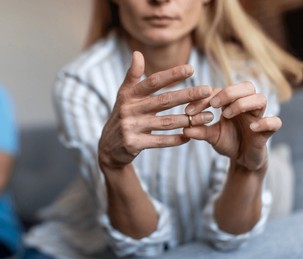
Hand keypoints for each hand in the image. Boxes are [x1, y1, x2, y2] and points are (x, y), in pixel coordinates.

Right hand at [98, 51, 213, 168]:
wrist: (108, 147)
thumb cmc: (123, 116)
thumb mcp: (124, 96)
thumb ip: (133, 76)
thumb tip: (137, 53)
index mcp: (128, 95)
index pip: (153, 82)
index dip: (172, 75)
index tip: (191, 69)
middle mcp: (128, 109)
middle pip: (163, 101)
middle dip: (187, 95)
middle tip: (207, 90)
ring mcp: (130, 127)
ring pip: (165, 122)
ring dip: (188, 119)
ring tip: (208, 116)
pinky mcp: (133, 144)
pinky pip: (159, 141)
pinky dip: (175, 139)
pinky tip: (189, 136)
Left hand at [184, 82, 281, 170]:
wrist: (242, 160)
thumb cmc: (228, 142)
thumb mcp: (211, 137)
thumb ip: (200, 131)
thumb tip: (185, 128)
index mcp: (232, 103)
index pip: (221, 91)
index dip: (205, 98)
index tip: (189, 111)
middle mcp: (247, 106)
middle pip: (247, 86)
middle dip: (229, 92)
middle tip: (213, 104)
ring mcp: (259, 117)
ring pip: (260, 99)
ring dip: (243, 104)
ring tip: (226, 115)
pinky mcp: (267, 132)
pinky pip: (275, 122)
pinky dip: (265, 122)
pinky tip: (252, 127)